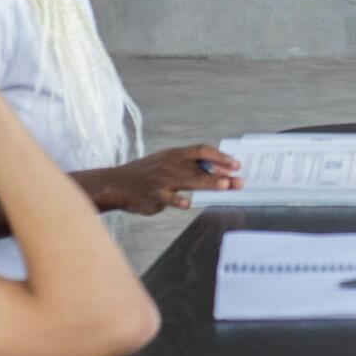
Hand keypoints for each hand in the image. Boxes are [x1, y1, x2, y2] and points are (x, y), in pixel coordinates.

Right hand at [91, 144, 240, 214]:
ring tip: (224, 186)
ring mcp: (162, 180)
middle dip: (222, 173)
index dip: (221, 157)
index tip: (236, 164)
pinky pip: (168, 198)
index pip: (202, 151)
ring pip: (189, 180)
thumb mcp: (166, 162)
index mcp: (175, 154)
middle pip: (201, 167)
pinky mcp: (154, 195)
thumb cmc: (146, 174)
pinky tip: (188, 204)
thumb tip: (216, 172)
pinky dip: (178, 201)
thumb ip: (188, 166)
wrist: (117, 184)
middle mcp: (170, 164)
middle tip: (239, 180)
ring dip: (208, 182)